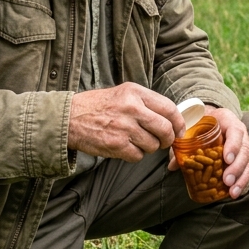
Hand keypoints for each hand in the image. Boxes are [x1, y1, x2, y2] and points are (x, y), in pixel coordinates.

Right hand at [68, 83, 183, 161]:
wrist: (69, 118)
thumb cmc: (97, 106)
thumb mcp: (123, 94)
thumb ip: (146, 103)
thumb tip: (171, 118)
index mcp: (135, 93)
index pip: (169, 108)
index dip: (178, 123)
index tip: (179, 131)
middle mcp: (132, 108)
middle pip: (165, 129)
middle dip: (167, 139)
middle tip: (162, 142)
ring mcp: (124, 127)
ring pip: (152, 145)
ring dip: (148, 148)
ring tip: (135, 141)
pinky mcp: (116, 144)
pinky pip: (138, 156)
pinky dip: (134, 155)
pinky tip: (124, 147)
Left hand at [168, 106, 248, 198]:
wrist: (207, 121)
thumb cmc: (199, 124)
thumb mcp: (191, 128)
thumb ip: (182, 143)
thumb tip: (173, 165)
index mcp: (228, 121)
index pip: (236, 131)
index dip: (233, 145)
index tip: (226, 159)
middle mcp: (240, 133)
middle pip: (246, 149)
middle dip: (237, 167)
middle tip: (226, 180)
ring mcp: (243, 146)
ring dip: (241, 178)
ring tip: (232, 192)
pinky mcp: (243, 159)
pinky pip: (247, 171)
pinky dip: (242, 182)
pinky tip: (235, 193)